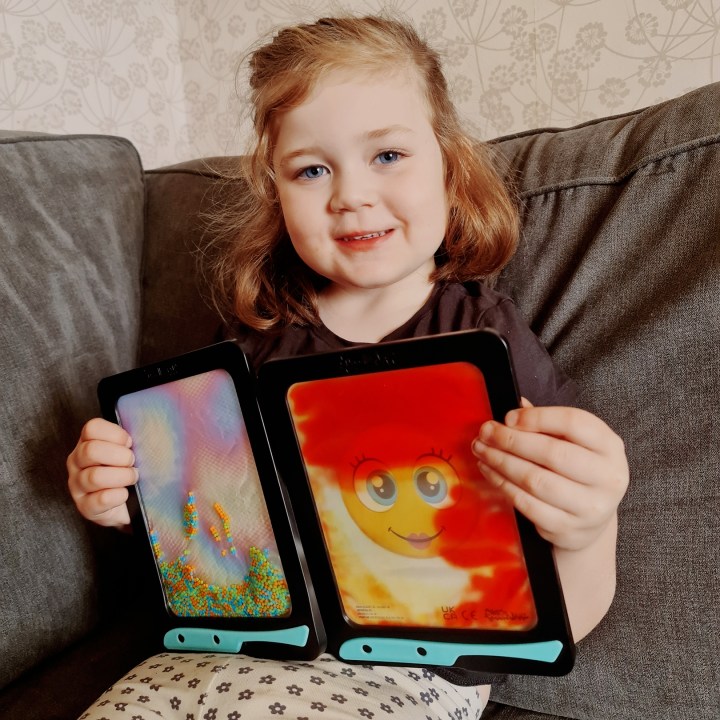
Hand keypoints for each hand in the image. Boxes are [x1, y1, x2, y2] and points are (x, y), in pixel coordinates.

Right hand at [67, 417, 136, 527]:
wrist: (130, 506)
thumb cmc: (129, 471)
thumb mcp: (130, 451)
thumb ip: (132, 440)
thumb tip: (148, 432)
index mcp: (87, 442)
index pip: (92, 428)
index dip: (115, 434)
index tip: (130, 443)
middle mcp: (77, 461)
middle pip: (91, 450)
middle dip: (120, 456)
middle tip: (133, 463)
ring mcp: (77, 485)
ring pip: (95, 476)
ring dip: (122, 476)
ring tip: (133, 478)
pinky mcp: (84, 507)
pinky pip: (102, 499)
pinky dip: (119, 495)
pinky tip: (125, 494)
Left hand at [472, 400, 628, 550]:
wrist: (591, 521)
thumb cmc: (577, 472)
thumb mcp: (574, 443)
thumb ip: (548, 423)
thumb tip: (517, 405)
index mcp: (610, 446)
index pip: (574, 423)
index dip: (537, 417)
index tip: (508, 417)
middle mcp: (607, 477)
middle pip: (552, 452)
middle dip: (511, 440)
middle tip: (485, 433)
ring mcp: (589, 507)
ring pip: (535, 480)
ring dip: (501, 462)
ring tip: (482, 450)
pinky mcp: (567, 528)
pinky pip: (526, 503)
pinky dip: (502, 484)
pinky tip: (490, 471)